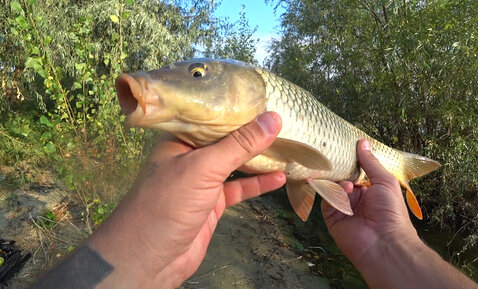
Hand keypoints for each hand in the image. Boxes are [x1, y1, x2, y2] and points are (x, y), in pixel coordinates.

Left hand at [87, 112, 285, 287]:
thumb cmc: (168, 202)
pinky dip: (258, 184)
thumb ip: (239, 144)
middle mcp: (190, 157)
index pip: (211, 116)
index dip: (237, 107)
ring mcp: (202, 182)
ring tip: (286, 146)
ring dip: (258, 159)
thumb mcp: (204, 167)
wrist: (150, 257)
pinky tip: (278, 178)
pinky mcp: (212, 204)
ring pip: (234, 165)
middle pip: (226, 140)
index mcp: (180, 140)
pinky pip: (238, 189)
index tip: (265, 98)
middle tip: (282, 120)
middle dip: (251, 133)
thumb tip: (273, 118)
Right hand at [321, 139, 417, 266]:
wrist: (384, 243)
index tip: (344, 146)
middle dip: (340, 169)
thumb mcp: (384, 181)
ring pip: (332, 186)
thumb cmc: (391, 212)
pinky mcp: (332, 217)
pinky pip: (326, 200)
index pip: (356, 170)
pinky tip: (343, 191)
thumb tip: (362, 142)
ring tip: (347, 184)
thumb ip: (371, 162)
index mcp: (370, 189)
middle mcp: (356, 197)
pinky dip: (332, 193)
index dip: (351, 160)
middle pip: (342, 176)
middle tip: (335, 158)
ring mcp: (343, 206)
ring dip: (339, 182)